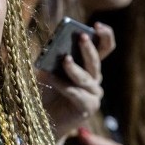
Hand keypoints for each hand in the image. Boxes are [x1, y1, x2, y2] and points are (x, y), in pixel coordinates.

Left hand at [38, 23, 114, 137]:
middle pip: (96, 62)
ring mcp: (93, 95)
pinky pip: (77, 94)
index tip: (97, 25)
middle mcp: (94, 80)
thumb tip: (55, 46)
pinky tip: (51, 79)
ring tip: (65, 59)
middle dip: (88, 48)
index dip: (105, 35)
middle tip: (81, 36)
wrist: (40, 120)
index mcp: (88, 67)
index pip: (104, 48)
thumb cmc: (44, 92)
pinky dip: (64, 85)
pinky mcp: (88, 109)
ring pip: (86, 78)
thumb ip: (53, 58)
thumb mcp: (47, 69)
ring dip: (74, 68)